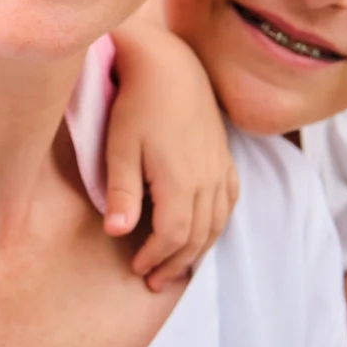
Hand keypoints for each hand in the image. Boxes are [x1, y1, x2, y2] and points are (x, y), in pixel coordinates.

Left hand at [105, 18, 239, 291]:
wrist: (170, 65)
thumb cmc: (138, 104)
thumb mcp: (120, 147)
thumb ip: (121, 192)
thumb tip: (116, 232)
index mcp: (180, 182)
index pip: (172, 236)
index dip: (156, 258)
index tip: (137, 268)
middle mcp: (207, 180)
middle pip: (197, 236)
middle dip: (176, 263)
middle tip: (155, 280)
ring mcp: (219, 168)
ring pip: (217, 223)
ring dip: (198, 249)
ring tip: (178, 265)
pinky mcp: (223, 156)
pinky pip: (229, 200)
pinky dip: (218, 223)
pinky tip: (205, 229)